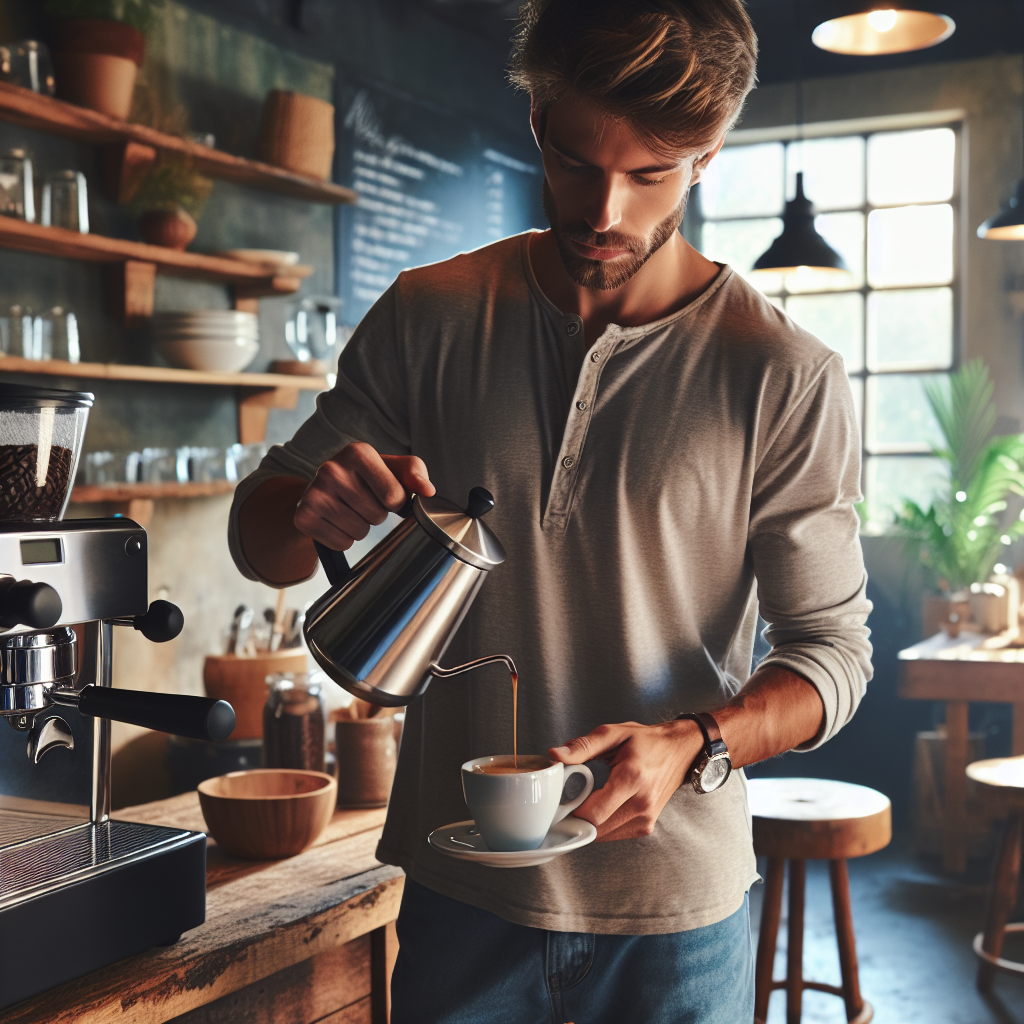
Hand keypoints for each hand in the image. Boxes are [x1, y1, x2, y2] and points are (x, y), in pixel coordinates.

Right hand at [293, 441, 434, 549]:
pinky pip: (341, 543)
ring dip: (361, 528)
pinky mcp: (303, 516)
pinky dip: (344, 539)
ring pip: (359, 532)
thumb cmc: (367, 478)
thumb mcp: (393, 469)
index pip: (394, 496)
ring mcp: (314, 493)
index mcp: (358, 452)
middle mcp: (332, 468)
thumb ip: (415, 473)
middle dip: (376, 515)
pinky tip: (336, 522)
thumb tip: (428, 491)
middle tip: (363, 502)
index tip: (385, 494)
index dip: (396, 503)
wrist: (323, 490)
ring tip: (350, 511)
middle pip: (376, 516)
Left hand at [548, 720, 703, 840]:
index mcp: (632, 778)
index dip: (572, 811)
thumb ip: (583, 745)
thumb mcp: (614, 733)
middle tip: (571, 800)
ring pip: (604, 835)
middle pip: (596, 827)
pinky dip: (603, 824)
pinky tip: (604, 806)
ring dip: (590, 821)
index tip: (561, 802)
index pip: (594, 813)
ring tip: (590, 799)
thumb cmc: (647, 741)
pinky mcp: (647, 827)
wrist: (680, 751)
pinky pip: (614, 834)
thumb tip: (556, 755)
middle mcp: (642, 803)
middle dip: (578, 816)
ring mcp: (646, 818)